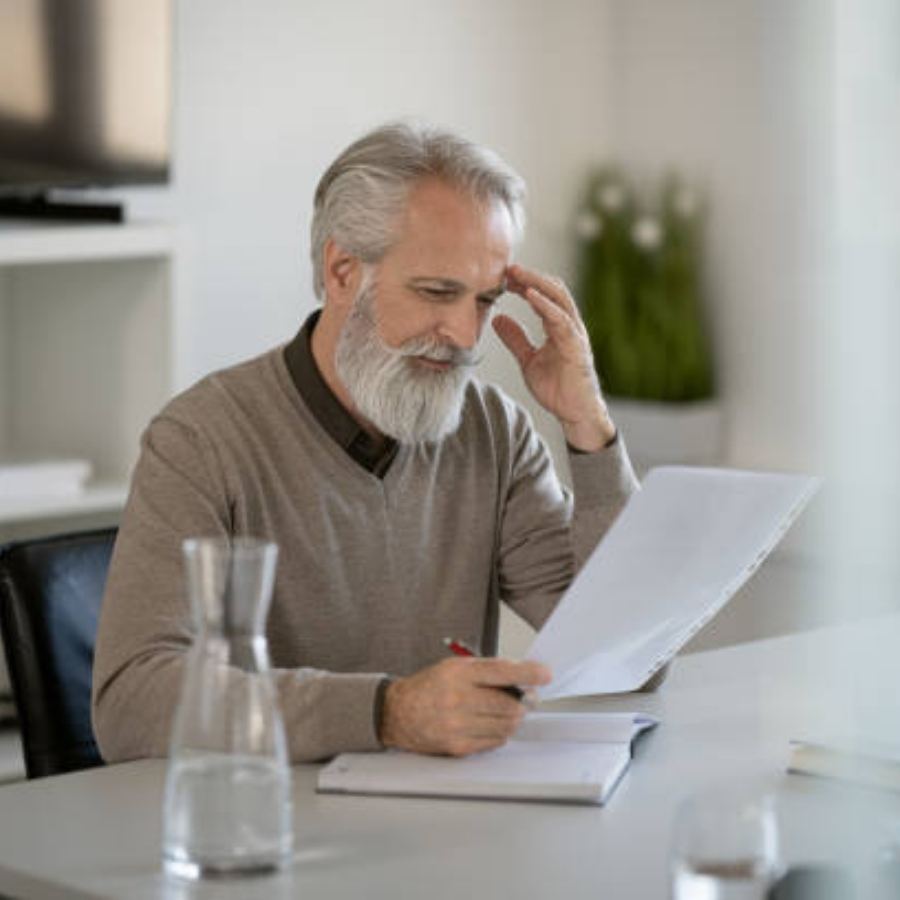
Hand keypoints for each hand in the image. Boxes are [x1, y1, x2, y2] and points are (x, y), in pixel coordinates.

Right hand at [380, 657, 551, 756]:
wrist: (397, 713)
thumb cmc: (430, 687)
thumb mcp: (455, 667)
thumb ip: (489, 671)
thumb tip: (525, 679)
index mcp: (458, 673)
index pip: (502, 671)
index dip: (529, 673)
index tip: (545, 674)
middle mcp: (457, 699)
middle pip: (510, 705)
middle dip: (524, 701)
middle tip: (526, 697)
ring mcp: (458, 725)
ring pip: (506, 726)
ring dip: (513, 718)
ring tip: (505, 710)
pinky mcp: (458, 746)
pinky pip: (495, 742)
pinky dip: (499, 732)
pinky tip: (489, 723)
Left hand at [494, 264, 615, 451]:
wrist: (576, 414)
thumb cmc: (558, 388)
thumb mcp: (528, 360)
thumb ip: (515, 339)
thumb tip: (497, 318)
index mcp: (559, 327)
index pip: (543, 296)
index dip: (525, 284)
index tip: (503, 276)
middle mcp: (570, 326)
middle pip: (553, 290)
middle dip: (531, 276)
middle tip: (507, 267)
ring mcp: (575, 335)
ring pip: (559, 299)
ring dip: (537, 284)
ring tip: (517, 275)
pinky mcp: (576, 348)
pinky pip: (561, 321)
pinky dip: (546, 306)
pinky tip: (530, 296)